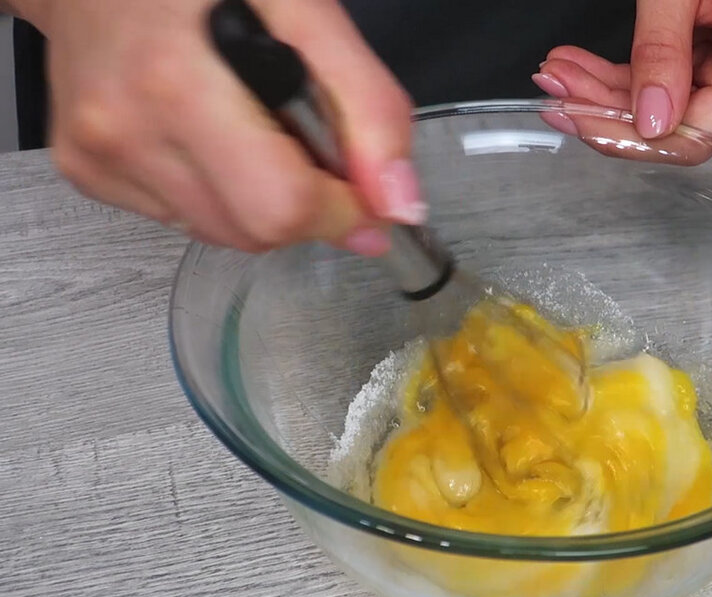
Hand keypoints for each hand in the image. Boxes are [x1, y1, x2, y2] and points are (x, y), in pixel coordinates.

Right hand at [14, 0, 422, 254]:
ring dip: (262, 200)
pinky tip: (210, 134)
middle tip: (306, 140)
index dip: (342, 210)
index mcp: (178, 84)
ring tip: (253, 125)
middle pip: (256, 232)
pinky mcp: (86, 171)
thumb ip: (366, 105)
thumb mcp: (304, 10)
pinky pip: (184, 219)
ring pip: (223, 234)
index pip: (283, 206)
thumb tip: (399, 204)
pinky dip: (218, 192)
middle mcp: (124, 130)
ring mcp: (98, 156)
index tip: (365, 190)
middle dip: (306, 207)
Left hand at [534, 0, 711, 247]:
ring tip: (556, 71)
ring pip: (663, 114)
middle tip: (561, 94)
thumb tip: (653, 124)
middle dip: (621, 122)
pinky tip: (574, 69)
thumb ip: (660, 50)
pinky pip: (658, 89)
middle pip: (694, 132)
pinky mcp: (704, 57)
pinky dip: (613, 83)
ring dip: (604, 100)